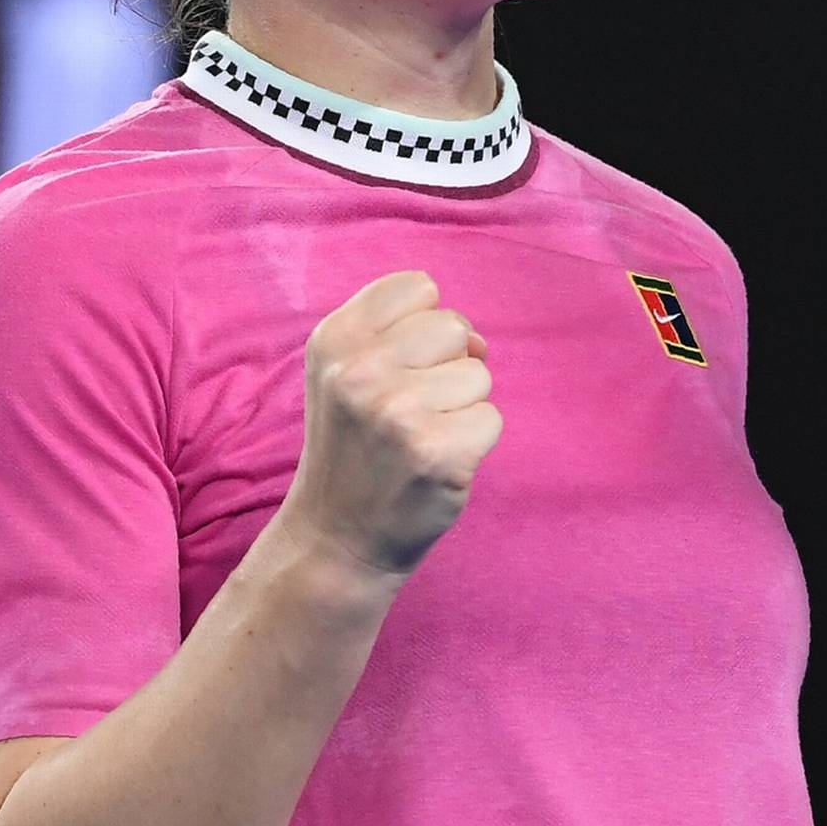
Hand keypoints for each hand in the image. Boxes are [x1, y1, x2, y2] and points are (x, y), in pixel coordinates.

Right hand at [282, 270, 501, 578]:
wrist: (336, 538)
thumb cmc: (354, 447)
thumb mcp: (346, 373)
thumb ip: (404, 334)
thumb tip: (478, 341)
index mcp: (334, 339)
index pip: (417, 286)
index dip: (422, 327)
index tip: (399, 368)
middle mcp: (359, 370)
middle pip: (453, 326)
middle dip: (446, 366)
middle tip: (409, 411)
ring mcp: (398, 412)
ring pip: (478, 373)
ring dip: (461, 406)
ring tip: (419, 438)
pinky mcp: (437, 452)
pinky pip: (492, 419)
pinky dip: (474, 443)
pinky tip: (437, 463)